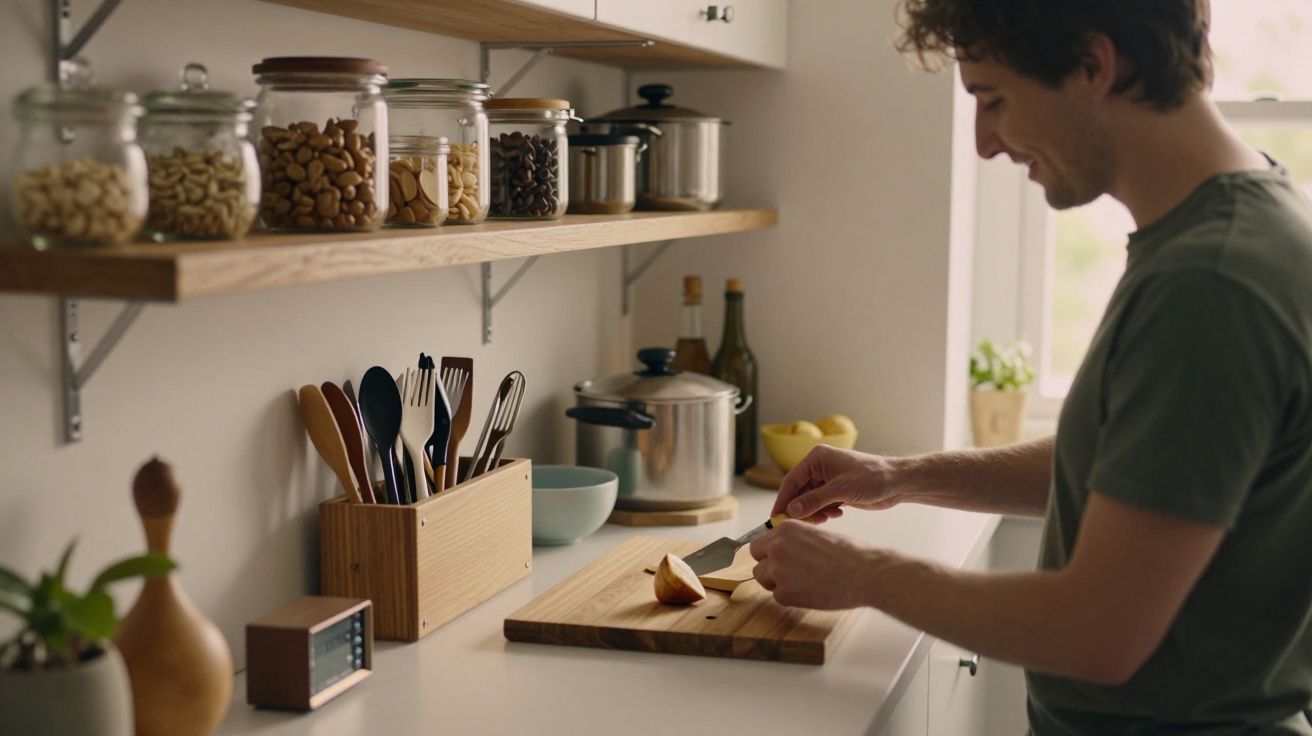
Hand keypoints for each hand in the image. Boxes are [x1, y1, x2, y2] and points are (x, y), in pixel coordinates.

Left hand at [749, 520, 881, 609]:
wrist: (865, 573)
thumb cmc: (849, 553)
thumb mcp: (817, 534)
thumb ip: (795, 540)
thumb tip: (784, 548)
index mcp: (786, 529)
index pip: (762, 541)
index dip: (771, 551)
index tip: (779, 558)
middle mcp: (777, 547)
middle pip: (756, 557)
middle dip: (767, 564)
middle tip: (786, 572)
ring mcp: (778, 571)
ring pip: (762, 577)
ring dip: (776, 581)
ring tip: (801, 582)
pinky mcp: (785, 594)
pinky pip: (777, 596)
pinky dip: (790, 597)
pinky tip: (810, 592)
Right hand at [773, 445, 899, 521]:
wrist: (897, 483)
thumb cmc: (872, 478)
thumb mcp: (840, 490)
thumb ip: (814, 500)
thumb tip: (791, 511)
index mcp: (817, 458)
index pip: (792, 480)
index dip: (783, 499)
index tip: (776, 517)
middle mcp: (820, 467)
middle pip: (799, 492)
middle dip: (801, 509)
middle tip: (801, 524)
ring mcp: (828, 480)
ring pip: (809, 500)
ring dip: (814, 512)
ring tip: (824, 518)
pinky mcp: (836, 491)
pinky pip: (821, 504)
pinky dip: (824, 512)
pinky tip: (836, 514)